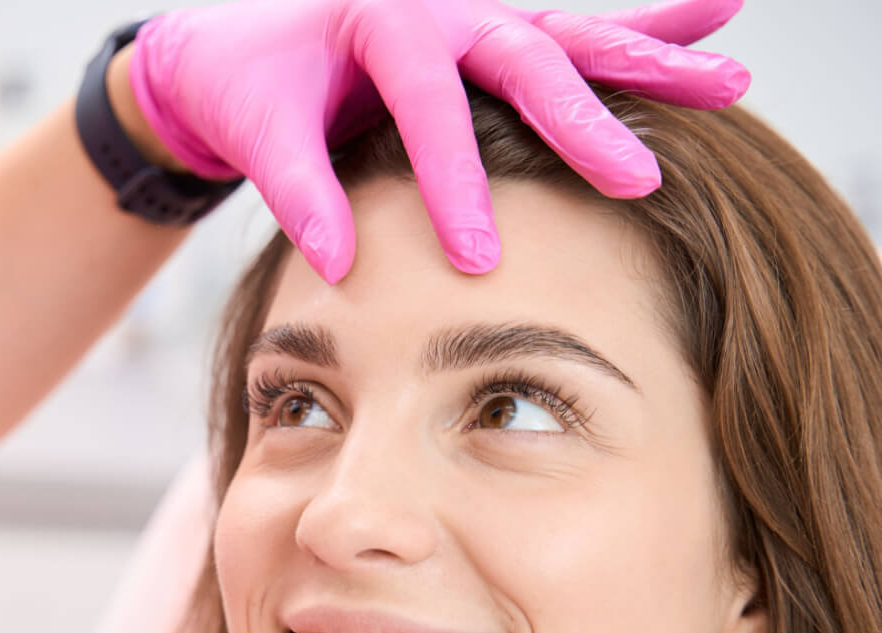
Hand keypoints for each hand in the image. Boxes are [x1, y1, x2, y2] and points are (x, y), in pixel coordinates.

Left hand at [127, 0, 749, 279]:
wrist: (244, 42)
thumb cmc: (254, 88)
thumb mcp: (261, 132)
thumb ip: (297, 191)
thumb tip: (337, 264)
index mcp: (381, 18)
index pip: (426, 103)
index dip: (450, 180)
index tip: (476, 257)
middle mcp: (445, 6)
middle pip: (524, 61)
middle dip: (580, 124)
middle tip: (635, 180)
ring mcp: (479, 17)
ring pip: (572, 39)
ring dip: (650, 61)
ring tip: (731, 82)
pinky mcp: (496, 36)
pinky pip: (575, 32)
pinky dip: (644, 24)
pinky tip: (718, 15)